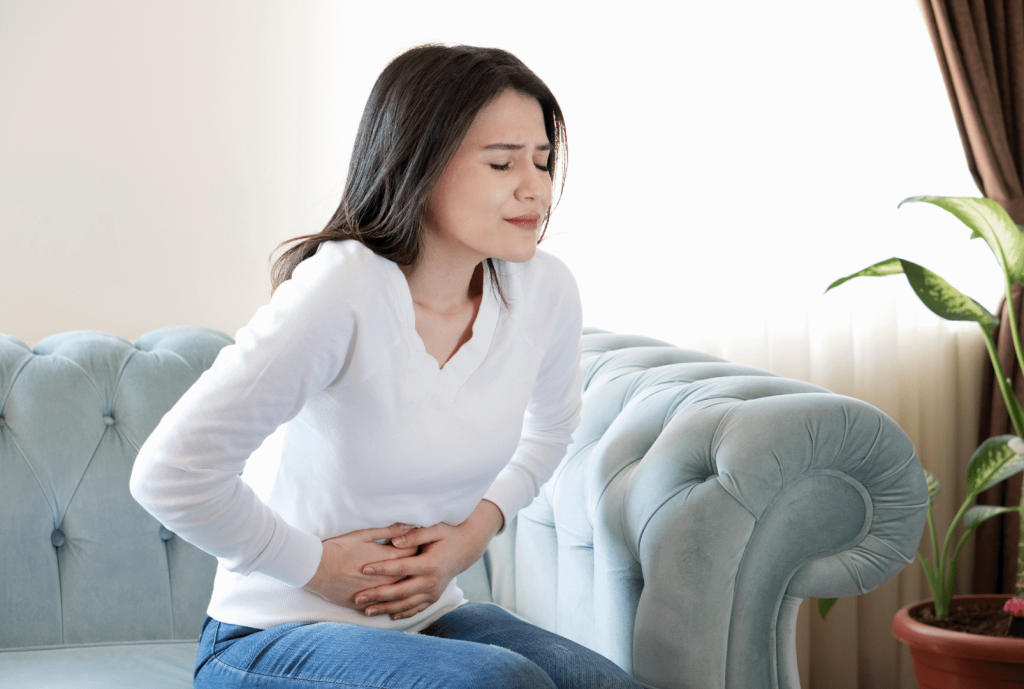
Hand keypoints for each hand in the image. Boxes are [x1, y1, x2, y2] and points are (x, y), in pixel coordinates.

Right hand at [302, 522, 418, 609]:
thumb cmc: (339, 548)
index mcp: (387, 559)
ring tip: (410, 579)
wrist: (316, 569)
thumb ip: (389, 530)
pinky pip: (385, 606)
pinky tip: (394, 598)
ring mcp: (377, 594)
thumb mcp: (364, 535)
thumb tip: (409, 525)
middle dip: (417, 567)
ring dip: (407, 586)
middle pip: (411, 573)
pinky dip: (391, 602)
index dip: (418, 547)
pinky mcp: (366, 605)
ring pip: (400, 593)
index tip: (420, 544)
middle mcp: (386, 579)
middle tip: (421, 561)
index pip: (413, 552)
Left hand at [354, 500, 503, 620]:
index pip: (400, 568)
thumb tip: (393, 541)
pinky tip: (388, 617)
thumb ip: (414, 535)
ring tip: (366, 611)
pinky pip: (416, 609)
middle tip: (357, 598)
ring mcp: (433, 592)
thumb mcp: (435, 529)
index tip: (363, 569)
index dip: (381, 569)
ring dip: (385, 609)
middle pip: (400, 592)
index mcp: (430, 564)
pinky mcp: (434, 598)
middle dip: (377, 596)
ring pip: (406, 605)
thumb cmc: (448, 535)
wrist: (466, 548)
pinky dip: (402, 614)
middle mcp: (431, 582)